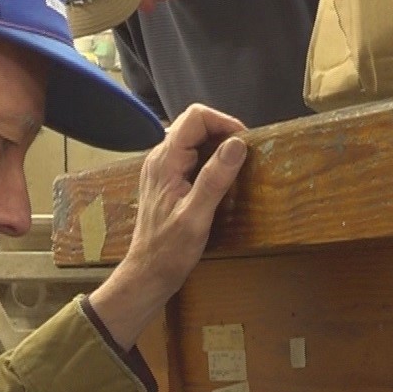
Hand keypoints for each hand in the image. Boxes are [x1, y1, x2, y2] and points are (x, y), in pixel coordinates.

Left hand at [85, 104, 247, 347]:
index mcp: (165, 161)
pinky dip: (208, 159)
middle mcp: (160, 158)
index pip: (195, 117)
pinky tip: (220, 179)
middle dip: (222, 132)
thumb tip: (237, 144)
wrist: (147, 273)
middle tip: (244, 154)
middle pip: (194, 124)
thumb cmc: (170, 250)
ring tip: (236, 166)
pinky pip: (189, 155)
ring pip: (192, 139)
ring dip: (216, 145)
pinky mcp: (165, 180)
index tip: (245, 143)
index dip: (224, 122)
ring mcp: (161, 168)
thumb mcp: (197, 216)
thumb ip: (214, 178)